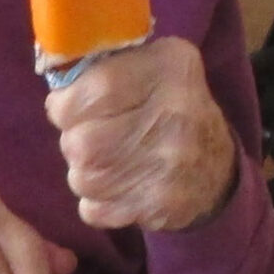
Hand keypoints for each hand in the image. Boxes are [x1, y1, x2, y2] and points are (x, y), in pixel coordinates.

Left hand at [45, 39, 239, 232]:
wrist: (217, 169)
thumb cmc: (168, 109)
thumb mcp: (154, 66)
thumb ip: (107, 63)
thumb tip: (56, 75)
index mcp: (170, 68)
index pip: (97, 88)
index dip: (66, 104)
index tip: (65, 107)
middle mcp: (176, 114)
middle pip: (82, 141)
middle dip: (74, 141)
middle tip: (89, 138)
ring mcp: (170, 164)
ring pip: (83, 177)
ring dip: (83, 172)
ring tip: (105, 163)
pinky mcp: (161, 205)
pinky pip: (94, 210)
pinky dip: (96, 202)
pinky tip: (118, 187)